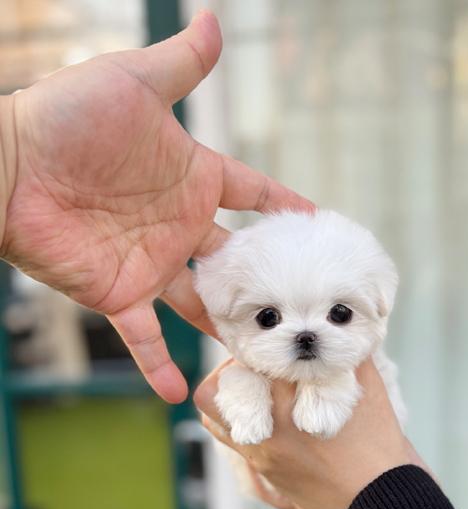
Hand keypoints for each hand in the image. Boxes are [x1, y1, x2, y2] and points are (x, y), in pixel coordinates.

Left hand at [0, 11, 312, 402]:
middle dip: (270, 281)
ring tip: (267, 358)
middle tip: (306, 306)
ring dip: (231, 330)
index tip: (320, 225)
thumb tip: (215, 19)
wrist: (7, 166)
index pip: (252, 194)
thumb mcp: (133, 84)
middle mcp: (180, 226)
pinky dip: (160, 366)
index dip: (286, 208)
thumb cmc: (66, 118)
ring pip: (204, 305)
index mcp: (194, 180)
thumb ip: (180, 65)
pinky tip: (183, 396)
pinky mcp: (121, 295)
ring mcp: (154, 264)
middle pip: (238, 259)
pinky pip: (146, 338)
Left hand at [194, 359, 431, 508]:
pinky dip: (236, 417)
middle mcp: (268, 427)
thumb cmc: (378, 448)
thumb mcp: (370, 391)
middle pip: (223, 382)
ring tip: (253, 385)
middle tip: (258, 360)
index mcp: (293, 403)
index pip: (256, 358)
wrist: (377, 504)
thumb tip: (337, 327)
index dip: (261, 342)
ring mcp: (260, 451)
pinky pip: (228, 436)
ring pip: (212, 411)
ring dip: (227, 392)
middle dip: (237, 364)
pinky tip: (263, 412)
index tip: (272, 339)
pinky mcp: (263, 469)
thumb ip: (349, 356)